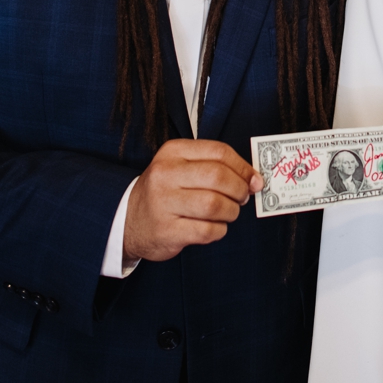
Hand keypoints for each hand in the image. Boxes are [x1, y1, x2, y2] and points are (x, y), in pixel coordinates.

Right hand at [122, 139, 263, 262]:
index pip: (219, 152)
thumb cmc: (165, 193)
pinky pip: (207, 231)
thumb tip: (254, 179)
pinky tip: (213, 227)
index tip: (254, 180)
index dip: (244, 167)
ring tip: (227, 213)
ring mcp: (164, 203)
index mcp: (172, 152)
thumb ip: (215, 167)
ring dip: (231, 212)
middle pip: (219, 177)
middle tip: (241, 198)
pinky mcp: (167, 230)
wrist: (128, 220)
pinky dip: (219, 230)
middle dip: (239, 190)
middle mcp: (165, 174)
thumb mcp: (181, 168)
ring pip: (215, 205)